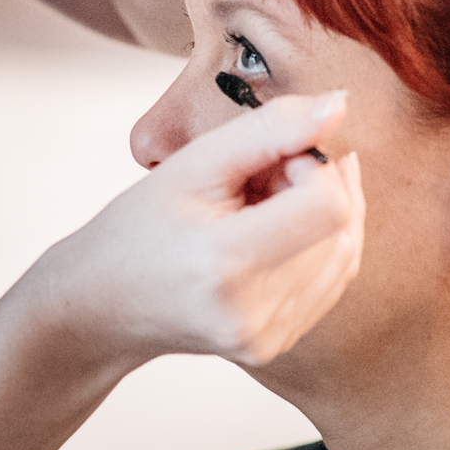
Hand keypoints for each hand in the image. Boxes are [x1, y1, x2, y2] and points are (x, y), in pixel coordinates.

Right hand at [24, 92, 364, 367]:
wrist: (104, 303)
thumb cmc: (138, 230)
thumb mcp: (193, 163)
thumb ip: (270, 128)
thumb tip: (339, 104)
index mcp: (225, 264)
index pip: (328, 205)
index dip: (315, 167)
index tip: (278, 159)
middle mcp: (253, 312)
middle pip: (342, 228)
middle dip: (316, 189)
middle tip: (264, 180)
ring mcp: (268, 337)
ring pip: (346, 253)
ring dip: (320, 217)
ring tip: (265, 206)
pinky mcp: (278, 345)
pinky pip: (333, 281)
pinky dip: (318, 246)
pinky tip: (275, 232)